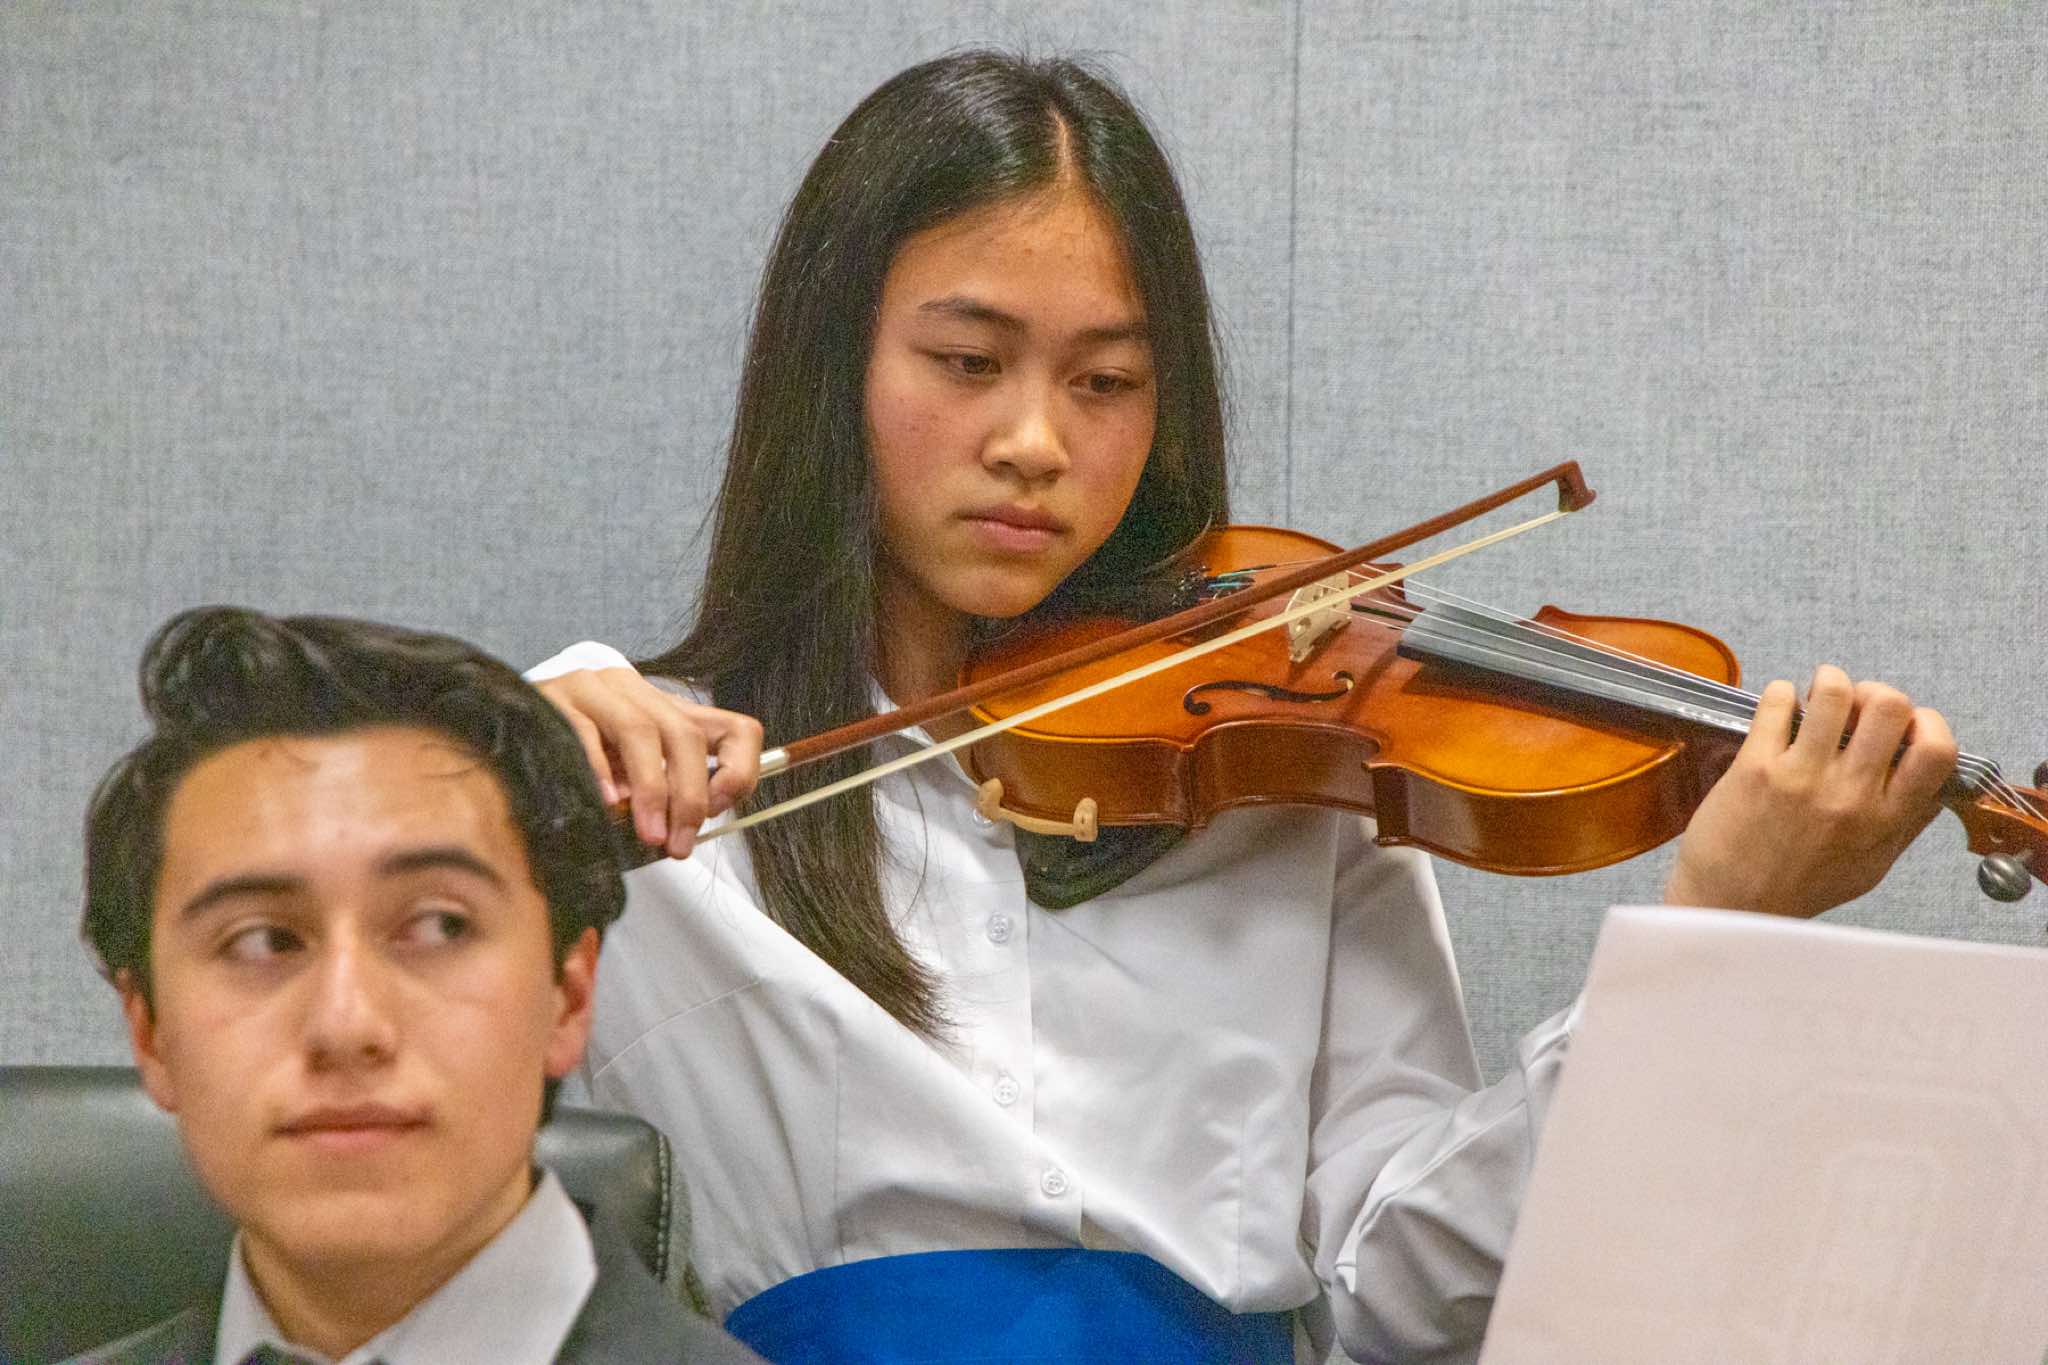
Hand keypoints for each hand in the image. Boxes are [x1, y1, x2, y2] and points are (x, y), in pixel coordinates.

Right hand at [536, 667, 763, 857]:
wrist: (502, 725)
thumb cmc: (572, 759)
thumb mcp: (627, 775)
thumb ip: (660, 793)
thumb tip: (684, 832)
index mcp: (666, 709)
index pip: (734, 729)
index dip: (739, 769)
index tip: (719, 809)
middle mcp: (635, 690)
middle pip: (685, 735)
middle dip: (688, 796)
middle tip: (678, 843)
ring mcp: (593, 688)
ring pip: (641, 730)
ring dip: (652, 790)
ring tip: (649, 833)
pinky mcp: (555, 697)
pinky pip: (585, 732)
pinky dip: (600, 771)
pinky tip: (604, 803)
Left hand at [1664, 665, 1956, 917]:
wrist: (1732, 907)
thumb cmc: (1800, 887)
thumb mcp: (1871, 866)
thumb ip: (1905, 823)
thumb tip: (1935, 784)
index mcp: (1885, 818)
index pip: (1936, 750)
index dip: (1926, 722)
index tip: (1904, 725)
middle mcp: (1850, 794)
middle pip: (1889, 706)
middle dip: (1874, 693)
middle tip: (1853, 707)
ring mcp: (1802, 777)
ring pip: (1834, 692)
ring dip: (1828, 683)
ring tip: (1816, 698)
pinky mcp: (1756, 767)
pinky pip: (1777, 702)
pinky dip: (1781, 693)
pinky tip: (1779, 710)